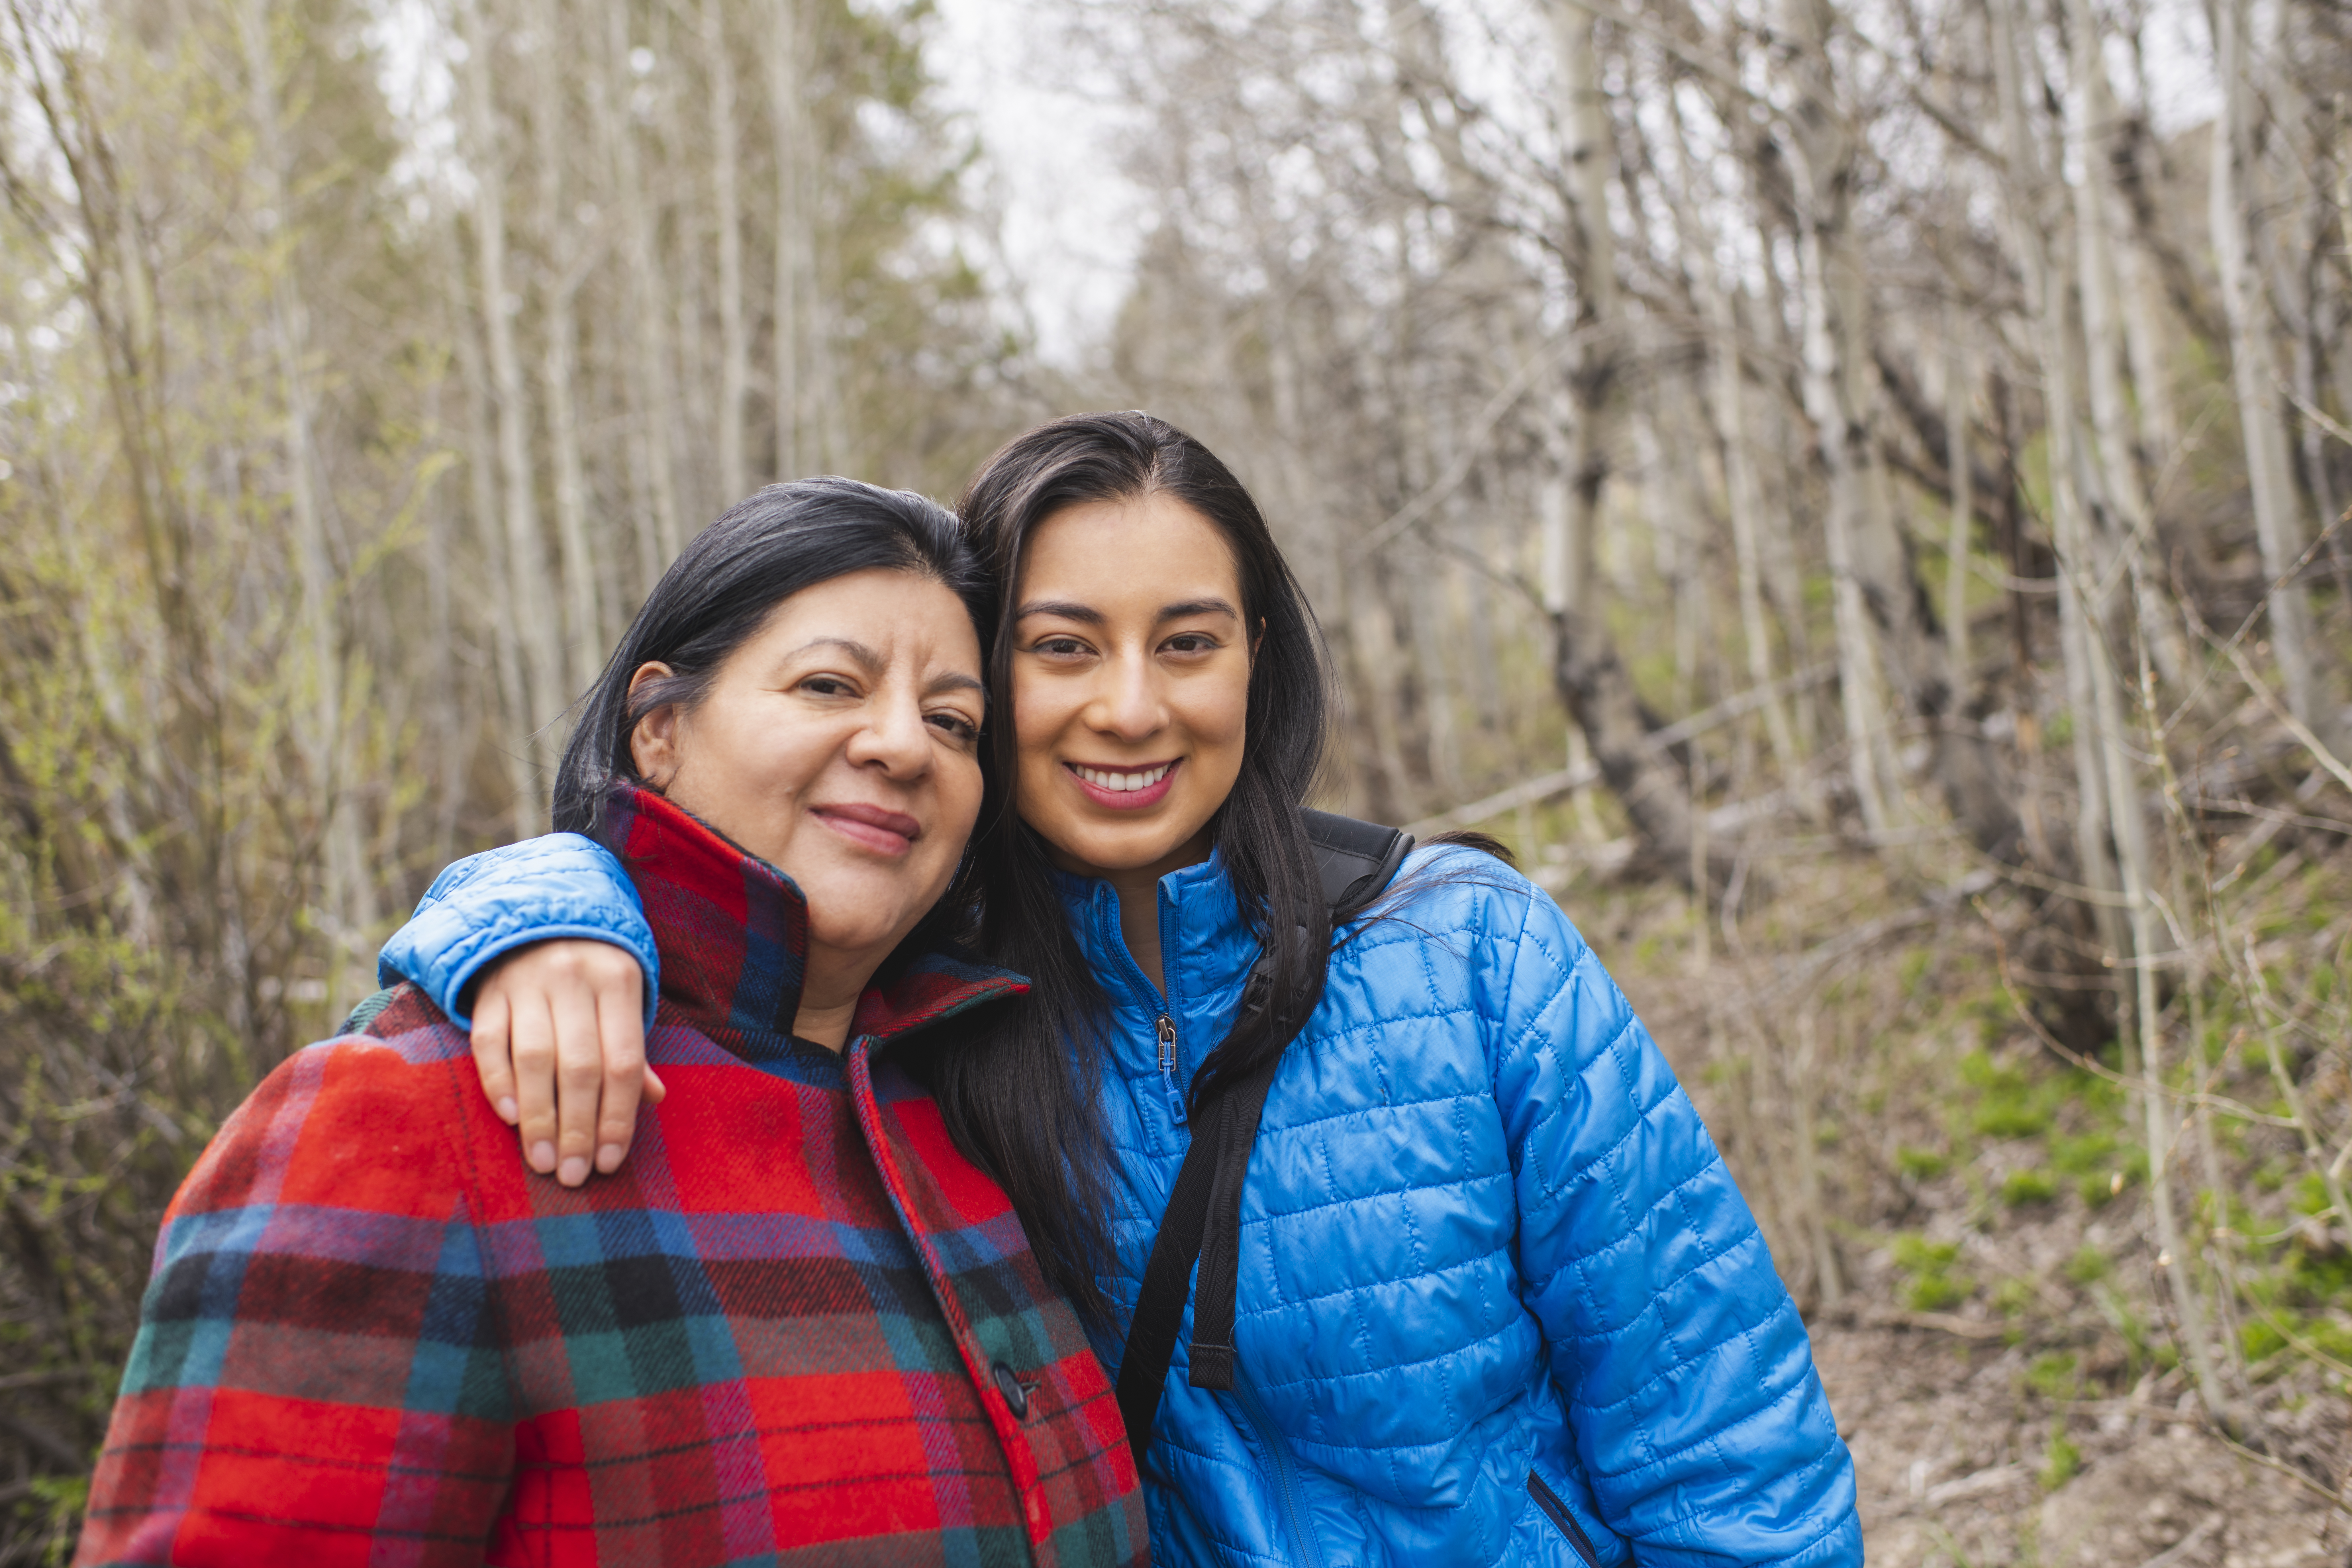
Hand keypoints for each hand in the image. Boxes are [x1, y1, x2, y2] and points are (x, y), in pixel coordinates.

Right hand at [470, 940, 661, 1185]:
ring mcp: (527, 982)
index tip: (610, 1163)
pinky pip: (489, 1042)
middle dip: (578, 1128)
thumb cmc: (589, 978)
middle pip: (579, 1066)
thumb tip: (653, 1099)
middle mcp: (574, 978)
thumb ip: (632, 1049)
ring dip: (540, 1118)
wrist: (535, 919)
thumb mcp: (621, 1001)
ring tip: (543, 1162)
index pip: (623, 1061)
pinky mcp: (488, 993)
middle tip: (574, 1175)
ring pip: (534, 1058)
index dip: (618, 1117)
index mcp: (618, 981)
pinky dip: (499, 1082)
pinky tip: (510, 1119)